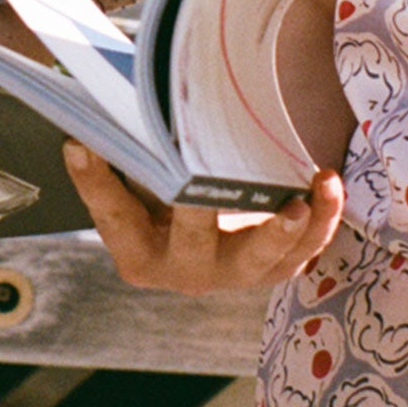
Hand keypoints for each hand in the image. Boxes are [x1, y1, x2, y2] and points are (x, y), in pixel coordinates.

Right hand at [64, 142, 342, 293]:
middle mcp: (185, 270)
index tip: (81, 146)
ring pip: (263, 259)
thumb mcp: (137, 177)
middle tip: (205, 189)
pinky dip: (321, 218)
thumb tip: (81, 133)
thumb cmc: (167, 189)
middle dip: (199, 214)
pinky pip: (304, 249)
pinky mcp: (276, 265)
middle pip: (191, 245)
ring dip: (284, 229)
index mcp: (138, 252)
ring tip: (298, 199)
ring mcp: (236, 273)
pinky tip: (326, 183)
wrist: (213, 225)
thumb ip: (116, 155)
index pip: (114, 215)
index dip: (96, 182)